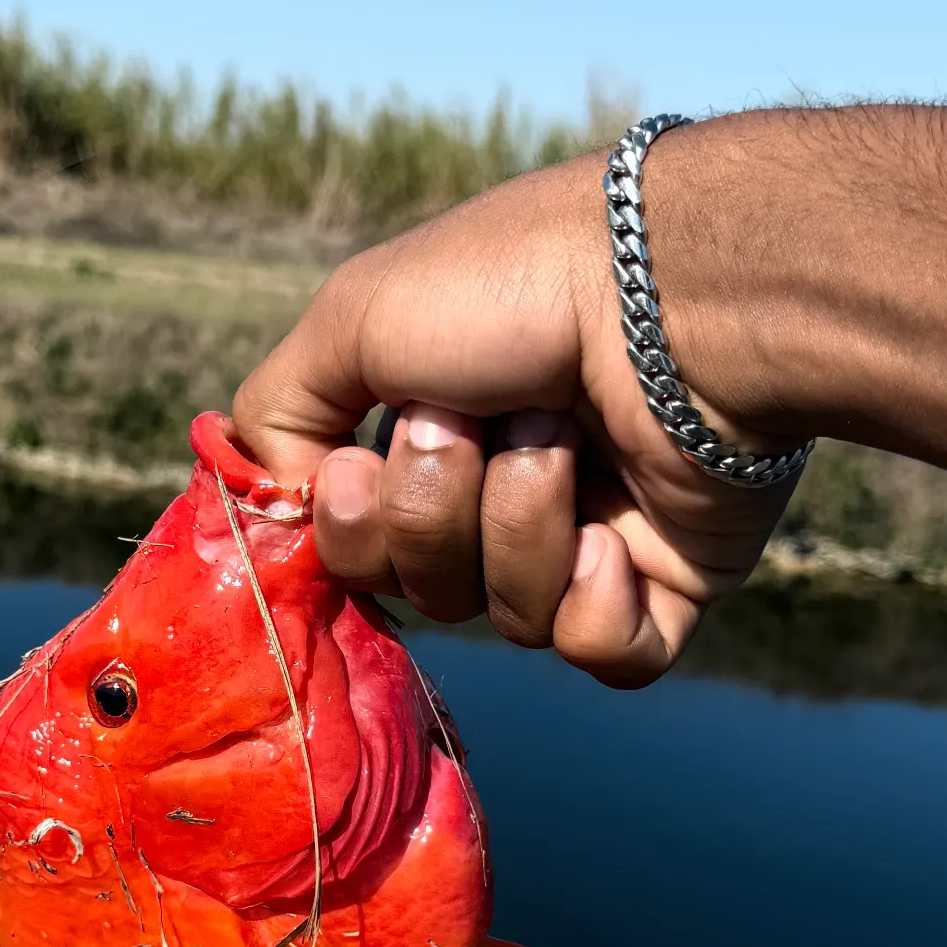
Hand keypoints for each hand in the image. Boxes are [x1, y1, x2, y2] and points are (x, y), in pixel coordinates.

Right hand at [232, 150, 802, 687]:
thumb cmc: (507, 289)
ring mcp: (583, 540)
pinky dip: (596, 606)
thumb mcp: (352, 317)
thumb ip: (279, 413)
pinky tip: (614, 539)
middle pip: (423, 589)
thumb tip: (286, 507)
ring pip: (509, 618)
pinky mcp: (665, 582)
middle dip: (441, 508)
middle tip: (481, 417)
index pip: (355, 549)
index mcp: (427, 439)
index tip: (358, 466)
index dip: (351, 529)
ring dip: (525, 523)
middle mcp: (497, 493)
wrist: (668, 291)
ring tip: (567, 436)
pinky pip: (602, 656)